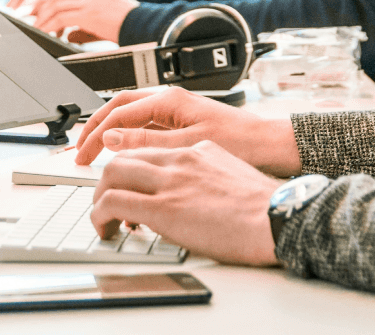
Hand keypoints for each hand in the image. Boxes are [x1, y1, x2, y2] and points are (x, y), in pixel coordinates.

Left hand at [25, 0, 137, 42]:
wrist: (146, 24)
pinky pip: (60, 19)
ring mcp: (89, 1)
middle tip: (25, 19)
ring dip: (40, 19)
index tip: (34, 9)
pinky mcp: (89, 14)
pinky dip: (48, 27)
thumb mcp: (105, 20)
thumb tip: (67, 35)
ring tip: (33, 31)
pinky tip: (44, 35)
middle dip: (35, 7)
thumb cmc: (130, 23)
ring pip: (54, 6)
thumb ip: (84, 26)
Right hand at [75, 86, 301, 176]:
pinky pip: (146, 126)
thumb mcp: (188, 145)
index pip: (118, 114)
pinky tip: (123, 155)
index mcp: (170, 100)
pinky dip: (127, 138)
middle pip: (120, 107)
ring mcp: (176, 110)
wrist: (267, 145)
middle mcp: (171, 100)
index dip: (95, 136)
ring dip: (110, 131)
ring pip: (132, 116)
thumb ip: (147, 142)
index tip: (81, 157)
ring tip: (94, 153)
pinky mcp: (182, 122)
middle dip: (95, 127)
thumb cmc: (239, 141)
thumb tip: (111, 139)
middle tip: (79, 152)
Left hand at [91, 141, 280, 265]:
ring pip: (112, 173)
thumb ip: (206, 173)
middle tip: (104, 199)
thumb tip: (193, 191)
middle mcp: (182, 159)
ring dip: (100, 196)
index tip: (125, 183)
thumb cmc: (262, 205)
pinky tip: (106, 227)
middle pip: (125, 155)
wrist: (274, 216)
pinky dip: (100, 215)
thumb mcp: (232, 174)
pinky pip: (113, 202)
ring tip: (103, 217)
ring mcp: (171, 181)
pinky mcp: (163, 207)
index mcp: (199, 150)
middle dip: (106, 178)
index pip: (150, 148)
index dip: (131, 166)